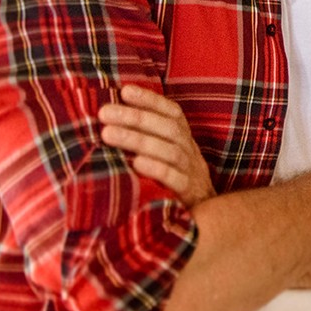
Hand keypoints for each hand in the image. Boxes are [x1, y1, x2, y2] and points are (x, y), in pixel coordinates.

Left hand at [100, 84, 216, 205]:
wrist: (206, 220)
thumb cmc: (172, 184)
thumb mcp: (164, 157)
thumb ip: (146, 139)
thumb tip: (109, 118)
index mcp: (184, 139)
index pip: (172, 113)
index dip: (150, 100)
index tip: (124, 90)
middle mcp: (190, 151)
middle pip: (168, 128)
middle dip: (135, 117)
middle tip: (104, 112)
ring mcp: (192, 171)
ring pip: (169, 151)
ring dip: (138, 140)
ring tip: (108, 134)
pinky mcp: (190, 194)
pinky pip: (175, 179)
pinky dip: (156, 169)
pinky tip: (135, 163)